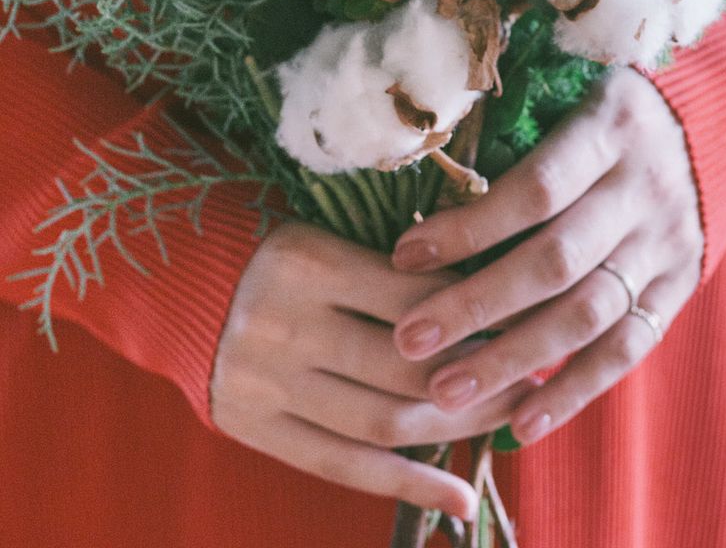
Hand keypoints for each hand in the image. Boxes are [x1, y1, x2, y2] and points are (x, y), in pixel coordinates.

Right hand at [211, 221, 533, 518]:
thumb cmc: (284, 247)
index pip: (417, 295)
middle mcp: (284, 324)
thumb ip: (398, 265)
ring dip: (459, 428)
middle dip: (483, 375)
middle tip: (537, 373)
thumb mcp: (335, 231)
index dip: (479, 310)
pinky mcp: (254, 429)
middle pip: (406, 366)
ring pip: (382, 422)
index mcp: (310, 261)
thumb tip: (496, 292)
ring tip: (511, 419)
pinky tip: (460, 500)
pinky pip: (344, 468)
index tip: (530, 316)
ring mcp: (265, 383)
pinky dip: (409, 487)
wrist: (182, 281)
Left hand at [389, 68, 703, 444]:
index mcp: (612, 128)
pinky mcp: (678, 285)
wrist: (723, 121)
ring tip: (445, 390)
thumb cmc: (613, 108)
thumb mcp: (577, 89)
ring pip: (587, 313)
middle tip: (408, 340)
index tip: (404, 255)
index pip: (537, 188)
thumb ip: (519, 127)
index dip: (470, 226)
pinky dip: (574, 390)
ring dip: (513, 358)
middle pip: (556, 259)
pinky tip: (519, 423)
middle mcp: (644, 188)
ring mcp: (666, 243)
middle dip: (477, 305)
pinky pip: (627, 348)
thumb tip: (423, 178)